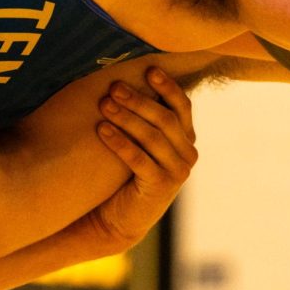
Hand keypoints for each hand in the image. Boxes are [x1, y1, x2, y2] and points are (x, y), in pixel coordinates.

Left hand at [88, 70, 197, 250]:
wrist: (119, 220)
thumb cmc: (126, 174)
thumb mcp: (143, 144)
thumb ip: (146, 120)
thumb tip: (125, 78)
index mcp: (187, 139)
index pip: (183, 107)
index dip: (168, 87)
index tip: (149, 70)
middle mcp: (188, 154)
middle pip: (165, 119)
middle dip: (139, 100)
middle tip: (114, 87)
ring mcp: (177, 172)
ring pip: (152, 137)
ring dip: (127, 118)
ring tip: (104, 104)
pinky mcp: (160, 187)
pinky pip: (139, 158)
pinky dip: (119, 142)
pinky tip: (101, 129)